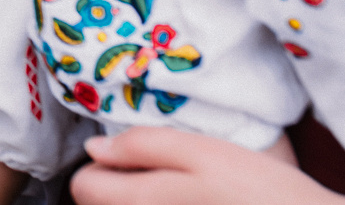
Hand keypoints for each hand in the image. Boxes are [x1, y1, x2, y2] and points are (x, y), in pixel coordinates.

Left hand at [72, 127, 337, 204]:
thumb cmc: (263, 191)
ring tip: (187, 199)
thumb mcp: (201, 150)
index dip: (101, 168)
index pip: (82, 188)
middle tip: (164, 180)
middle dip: (119, 193)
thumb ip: (141, 146)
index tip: (133, 161)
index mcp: (142, 204)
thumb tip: (94, 149)